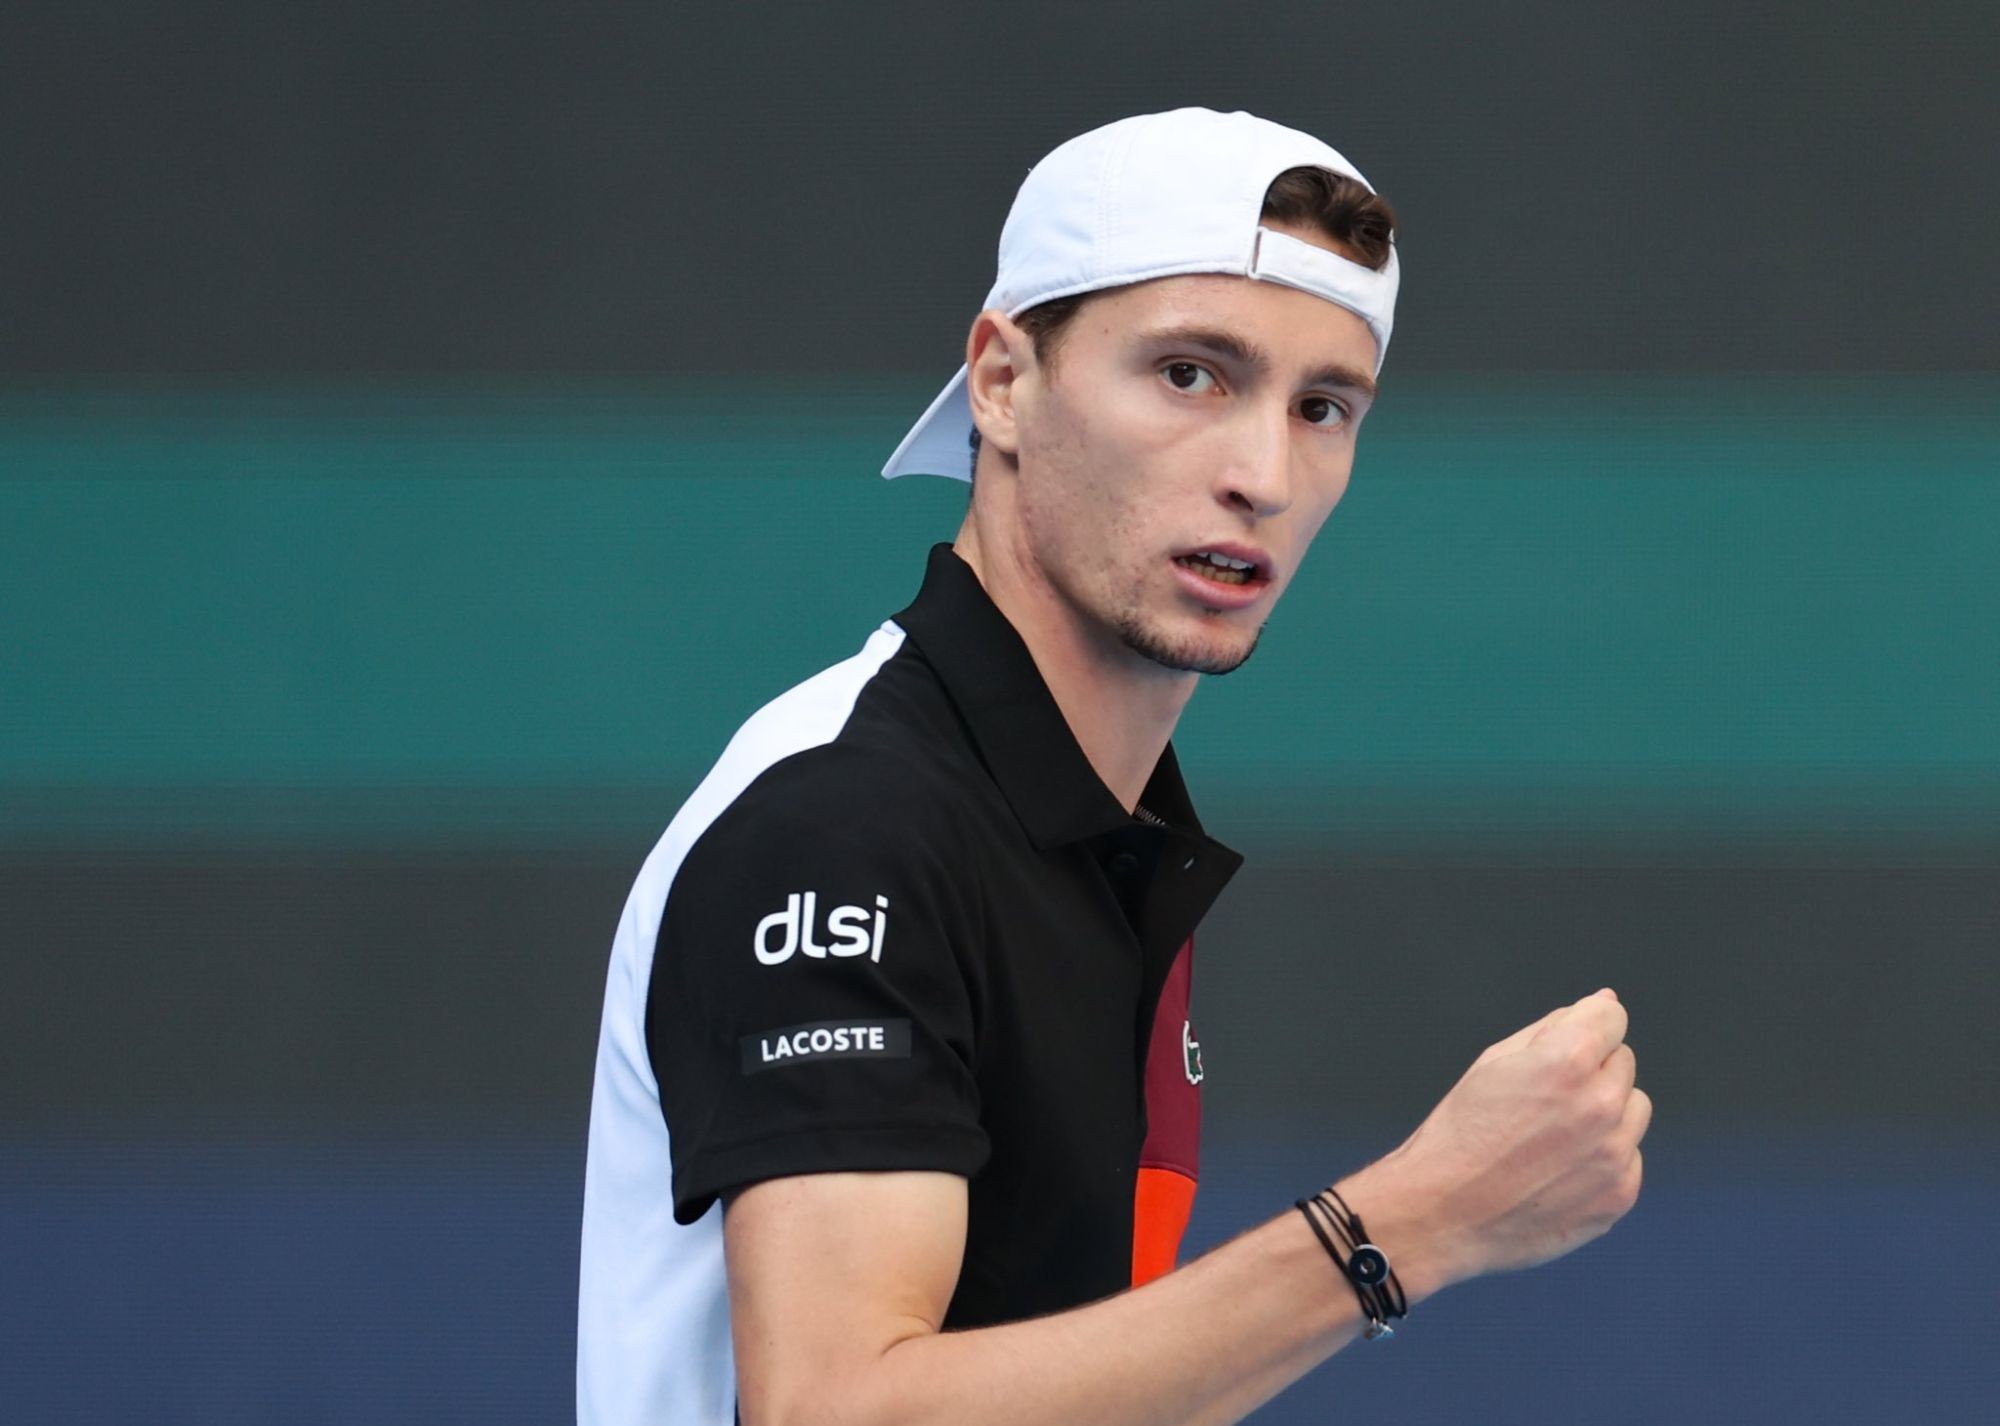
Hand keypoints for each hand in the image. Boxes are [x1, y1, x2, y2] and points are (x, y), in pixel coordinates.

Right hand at [1343, 988, 1651, 1296]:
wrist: (1442, 1212)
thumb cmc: (1460, 1132)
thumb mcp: (1494, 1062)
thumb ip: (1554, 1027)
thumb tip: (1603, 1003)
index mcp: (1568, 1061)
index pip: (1611, 1017)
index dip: (1584, 1026)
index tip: (1561, 1048)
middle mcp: (1601, 1104)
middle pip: (1623, 1063)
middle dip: (1591, 1071)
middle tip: (1543, 1101)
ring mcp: (1614, 1154)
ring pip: (1634, 1109)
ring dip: (1605, 1113)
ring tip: (1553, 1137)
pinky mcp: (1619, 1195)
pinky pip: (1629, 1157)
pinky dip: (1602, 1159)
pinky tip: (1558, 1171)